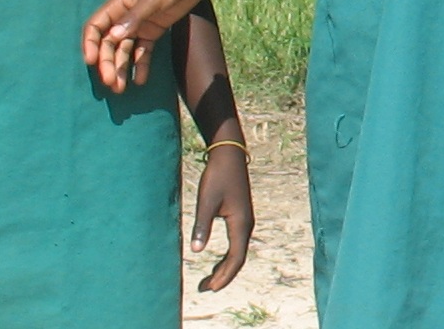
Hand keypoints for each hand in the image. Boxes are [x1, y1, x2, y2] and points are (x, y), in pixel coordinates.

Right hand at [83, 0, 215, 92]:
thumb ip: (134, 17)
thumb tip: (113, 37)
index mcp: (117, 6)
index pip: (95, 27)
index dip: (90, 44)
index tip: (90, 61)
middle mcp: (123, 17)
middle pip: (108, 44)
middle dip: (108, 63)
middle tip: (112, 83)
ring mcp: (137, 26)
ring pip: (124, 51)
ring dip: (121, 68)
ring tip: (121, 88)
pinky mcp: (152, 32)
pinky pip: (142, 51)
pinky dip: (140, 65)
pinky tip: (140, 80)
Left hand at [192, 143, 252, 291]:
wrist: (229, 155)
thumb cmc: (217, 177)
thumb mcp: (206, 201)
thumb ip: (202, 226)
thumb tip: (197, 250)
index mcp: (241, 223)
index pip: (236, 258)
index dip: (224, 275)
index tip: (210, 287)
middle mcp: (246, 225)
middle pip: (238, 258)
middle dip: (224, 275)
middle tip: (206, 288)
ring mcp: (245, 220)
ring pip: (238, 251)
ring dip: (225, 267)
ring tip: (209, 279)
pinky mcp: (240, 216)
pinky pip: (236, 243)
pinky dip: (227, 256)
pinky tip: (215, 260)